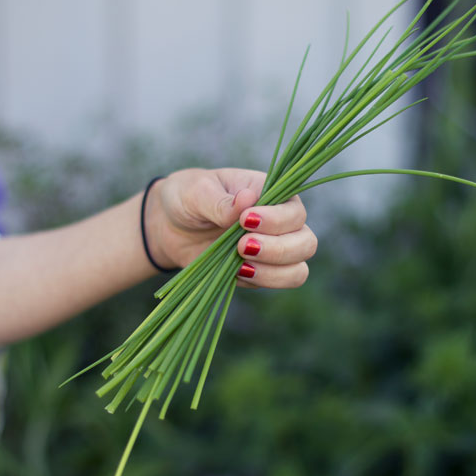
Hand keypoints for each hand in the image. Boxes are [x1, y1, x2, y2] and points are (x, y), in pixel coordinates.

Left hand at [145, 168, 316, 287]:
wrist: (168, 226)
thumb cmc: (187, 197)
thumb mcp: (196, 191)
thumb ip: (220, 200)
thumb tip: (247, 200)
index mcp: (273, 193)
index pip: (294, 210)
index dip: (276, 220)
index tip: (244, 220)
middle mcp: (281, 222)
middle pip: (306, 243)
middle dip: (278, 249)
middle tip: (242, 246)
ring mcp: (274, 250)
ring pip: (298, 270)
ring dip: (273, 272)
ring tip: (240, 265)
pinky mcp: (261, 272)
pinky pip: (274, 284)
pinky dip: (258, 281)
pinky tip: (235, 272)